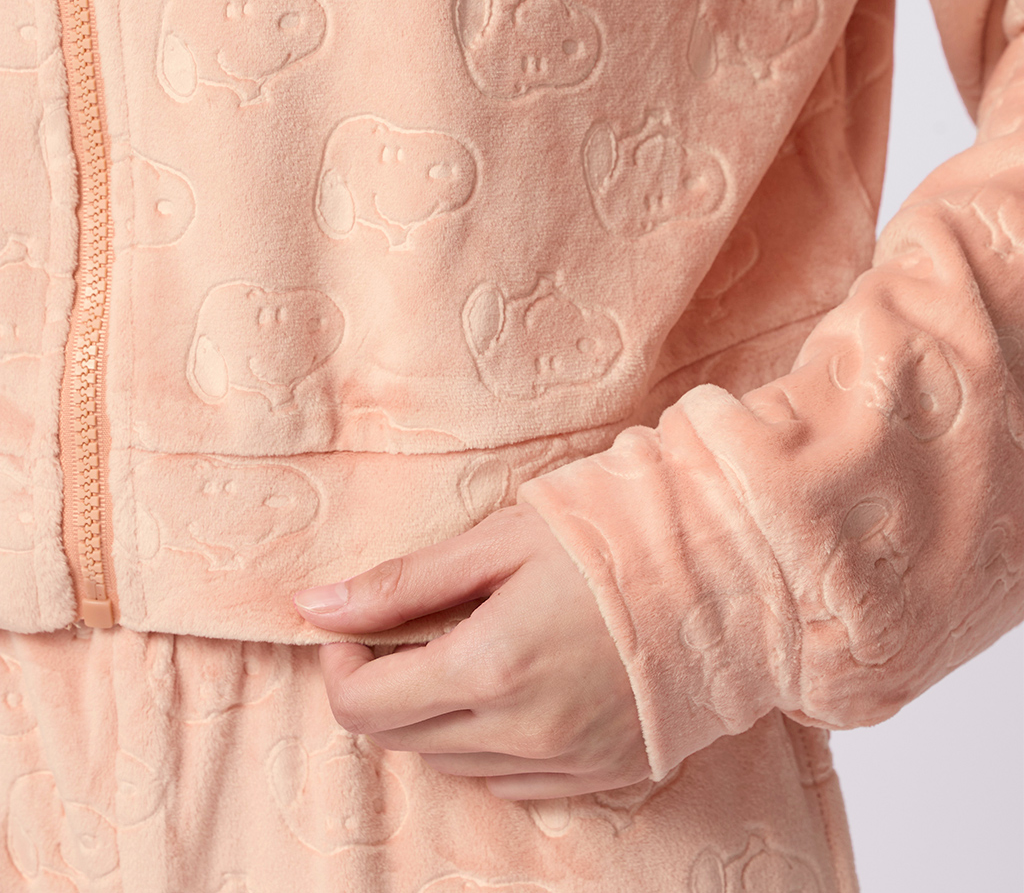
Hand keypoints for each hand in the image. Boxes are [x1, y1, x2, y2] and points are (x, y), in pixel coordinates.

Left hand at [292, 503, 651, 799]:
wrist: (730, 569)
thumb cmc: (612, 536)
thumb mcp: (500, 541)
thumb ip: (402, 582)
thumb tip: (313, 607)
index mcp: (489, 666)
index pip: (364, 706)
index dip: (341, 666)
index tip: (355, 629)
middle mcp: (521, 730)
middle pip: (401, 739)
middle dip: (382, 688)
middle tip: (407, 632)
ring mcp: (565, 759)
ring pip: (451, 763)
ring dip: (433, 715)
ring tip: (465, 650)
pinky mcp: (602, 773)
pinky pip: (509, 781)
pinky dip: (486, 743)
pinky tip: (511, 688)